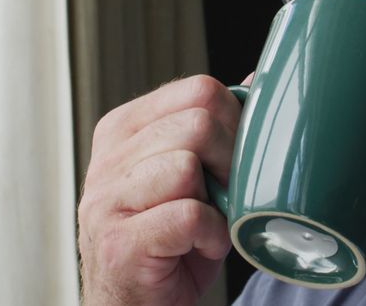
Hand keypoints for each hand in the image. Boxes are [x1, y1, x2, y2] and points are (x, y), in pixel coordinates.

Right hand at [78, 76, 242, 305]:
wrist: (136, 302)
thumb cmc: (171, 238)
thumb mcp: (193, 174)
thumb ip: (216, 128)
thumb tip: (258, 81)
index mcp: (125, 128)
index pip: (198, 90)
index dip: (234, 123)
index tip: (233, 157)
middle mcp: (109, 158)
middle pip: (198, 124)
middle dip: (229, 162)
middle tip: (224, 194)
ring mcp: (107, 200)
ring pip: (187, 166)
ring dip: (216, 203)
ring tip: (205, 222)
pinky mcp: (120, 242)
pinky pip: (188, 215)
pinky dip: (210, 234)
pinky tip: (198, 245)